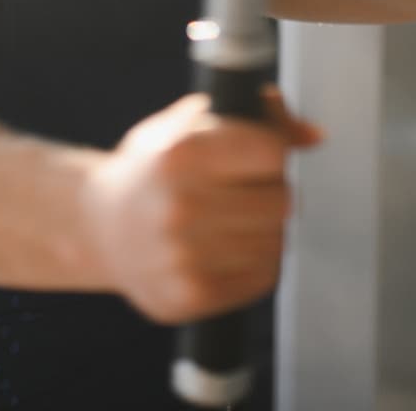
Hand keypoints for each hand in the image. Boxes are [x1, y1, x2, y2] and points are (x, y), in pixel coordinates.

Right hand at [81, 86, 321, 324]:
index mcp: (179, 153)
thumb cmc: (154, 168)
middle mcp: (179, 206)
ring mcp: (184, 256)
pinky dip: (256, 261)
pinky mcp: (190, 296)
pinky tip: (228, 247)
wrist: (99, 227)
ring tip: (233, 219)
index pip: (272, 151)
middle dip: (272, 189)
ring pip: (277, 240)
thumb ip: (257, 117)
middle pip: (282, 199)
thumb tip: (315, 136)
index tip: (256, 154)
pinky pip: (263, 276)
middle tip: (245, 189)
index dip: (272, 150)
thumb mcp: (190, 124)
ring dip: (266, 228)